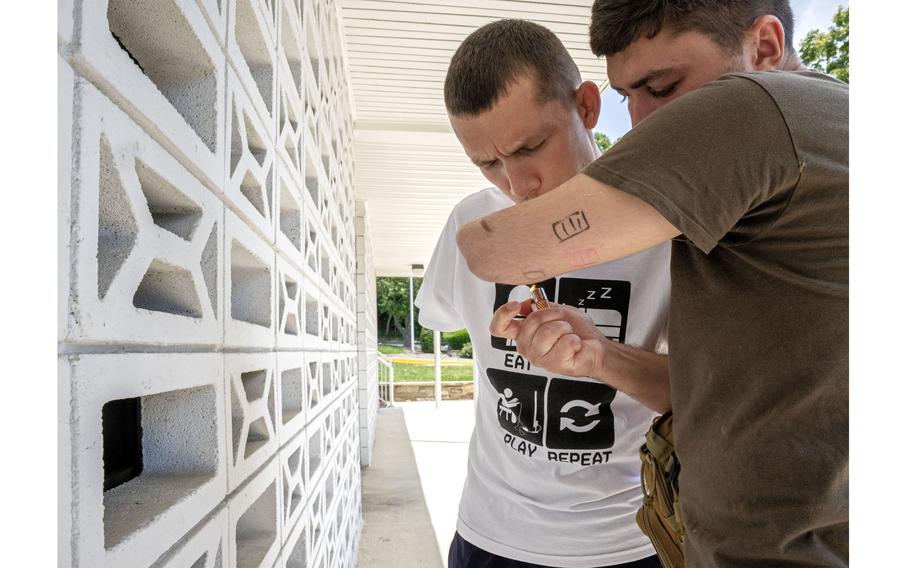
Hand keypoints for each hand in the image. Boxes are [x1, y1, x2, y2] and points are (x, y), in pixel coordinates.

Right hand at [490, 300, 608, 378]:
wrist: (596, 346)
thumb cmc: (577, 331)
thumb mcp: (557, 310)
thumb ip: (539, 306)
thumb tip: (526, 303)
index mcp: (523, 334)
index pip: (498, 327)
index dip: (502, 314)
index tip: (515, 305)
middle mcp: (527, 347)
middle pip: (530, 323)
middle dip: (552, 315)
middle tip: (563, 321)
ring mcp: (539, 358)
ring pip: (547, 332)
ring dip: (565, 328)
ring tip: (569, 335)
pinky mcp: (554, 365)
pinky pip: (563, 344)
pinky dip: (574, 340)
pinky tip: (574, 346)